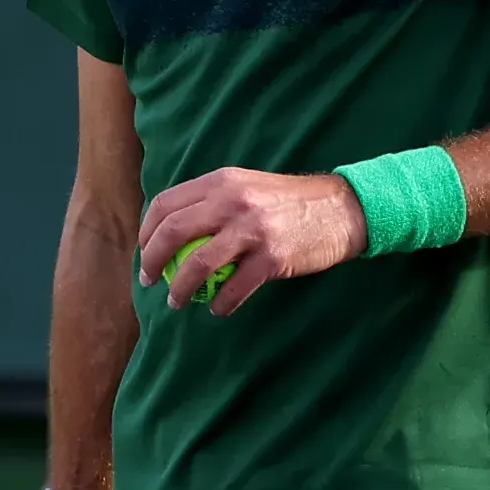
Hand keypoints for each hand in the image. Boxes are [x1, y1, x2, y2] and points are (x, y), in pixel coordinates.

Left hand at [134, 167, 364, 314]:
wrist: (343, 210)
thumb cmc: (292, 203)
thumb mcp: (249, 187)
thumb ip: (214, 201)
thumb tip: (174, 229)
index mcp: (223, 181)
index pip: (166, 204)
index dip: (148, 231)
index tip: (146, 251)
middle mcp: (233, 201)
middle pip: (172, 232)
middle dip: (152, 261)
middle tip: (150, 279)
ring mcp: (253, 230)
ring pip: (196, 264)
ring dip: (179, 288)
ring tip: (176, 301)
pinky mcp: (272, 258)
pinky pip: (233, 288)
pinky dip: (220, 303)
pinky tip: (218, 308)